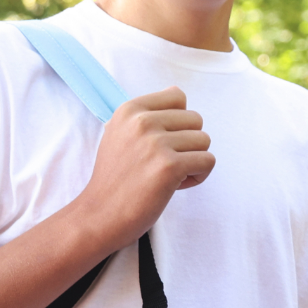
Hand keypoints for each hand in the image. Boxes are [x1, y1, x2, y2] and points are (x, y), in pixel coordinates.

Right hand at [86, 89, 213, 241]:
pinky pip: (207, 161)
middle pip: (195, 120)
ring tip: (169, 175)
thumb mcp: (119, 133)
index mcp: (129, 110)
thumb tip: (177, 92)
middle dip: (187, 143)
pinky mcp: (169, 167)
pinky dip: (198, 176)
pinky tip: (176, 185)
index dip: (178, 122)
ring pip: (204, 140)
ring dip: (193, 161)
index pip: (178, 97)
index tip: (161, 142)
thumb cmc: (115, 178)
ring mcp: (155, 143)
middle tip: (164, 164)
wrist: (100, 215)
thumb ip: (146, 114)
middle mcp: (141, 121)